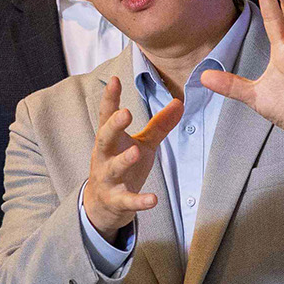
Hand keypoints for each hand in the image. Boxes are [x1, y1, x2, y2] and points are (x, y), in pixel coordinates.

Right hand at [83, 74, 180, 243]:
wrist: (104, 205)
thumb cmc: (124, 166)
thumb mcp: (142, 143)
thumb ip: (159, 125)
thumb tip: (180, 102)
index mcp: (110, 139)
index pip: (107, 115)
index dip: (110, 98)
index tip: (115, 79)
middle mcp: (104, 156)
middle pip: (104, 138)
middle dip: (113, 126)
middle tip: (125, 113)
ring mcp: (108, 178)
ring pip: (114, 168)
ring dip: (124, 160)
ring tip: (136, 151)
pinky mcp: (116, 199)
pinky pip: (127, 200)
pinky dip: (139, 200)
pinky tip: (152, 199)